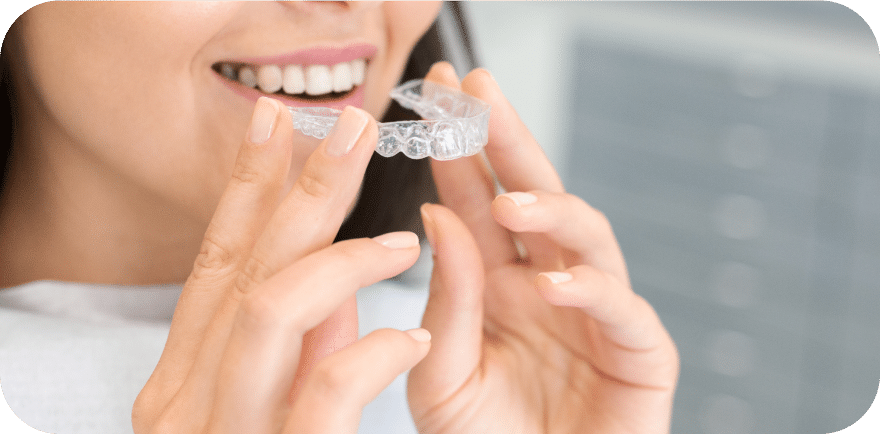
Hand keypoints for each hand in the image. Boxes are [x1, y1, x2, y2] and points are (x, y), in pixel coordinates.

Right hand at [132, 98, 430, 432]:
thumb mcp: (276, 411)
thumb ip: (303, 347)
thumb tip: (340, 274)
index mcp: (182, 380)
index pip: (215, 261)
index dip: (246, 185)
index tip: (275, 122)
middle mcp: (187, 400)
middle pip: (243, 266)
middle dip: (303, 188)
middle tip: (354, 130)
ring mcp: (223, 431)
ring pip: (269, 308)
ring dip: (343, 260)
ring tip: (404, 243)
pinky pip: (329, 384)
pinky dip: (378, 351)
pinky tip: (413, 341)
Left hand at [408, 64, 678, 432]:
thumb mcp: (440, 377)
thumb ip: (445, 302)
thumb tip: (436, 215)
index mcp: (496, 284)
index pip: (476, 203)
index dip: (459, 151)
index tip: (437, 96)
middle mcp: (547, 284)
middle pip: (535, 195)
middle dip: (509, 140)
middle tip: (481, 89)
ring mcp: (595, 313)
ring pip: (587, 236)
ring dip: (551, 210)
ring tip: (509, 201)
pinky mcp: (639, 352)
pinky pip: (622, 309)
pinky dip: (590, 291)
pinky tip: (551, 284)